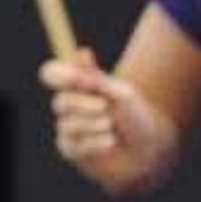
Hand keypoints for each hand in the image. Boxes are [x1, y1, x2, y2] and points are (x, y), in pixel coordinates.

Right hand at [43, 52, 174, 193]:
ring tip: (112, 127)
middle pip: (60, 102)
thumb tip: (82, 51)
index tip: (75, 78)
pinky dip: (95, 142)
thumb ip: (98, 78)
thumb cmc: (136, 116)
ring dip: (94, 125)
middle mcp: (69, 105)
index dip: (57, 75)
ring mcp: (67, 127)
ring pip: (67, 125)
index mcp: (78, 85)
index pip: (52, 74)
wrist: (148, 149)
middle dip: (84, 105)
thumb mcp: (122, 92)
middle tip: (105, 107)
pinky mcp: (70, 149)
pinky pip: (74, 144)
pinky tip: (111, 142)